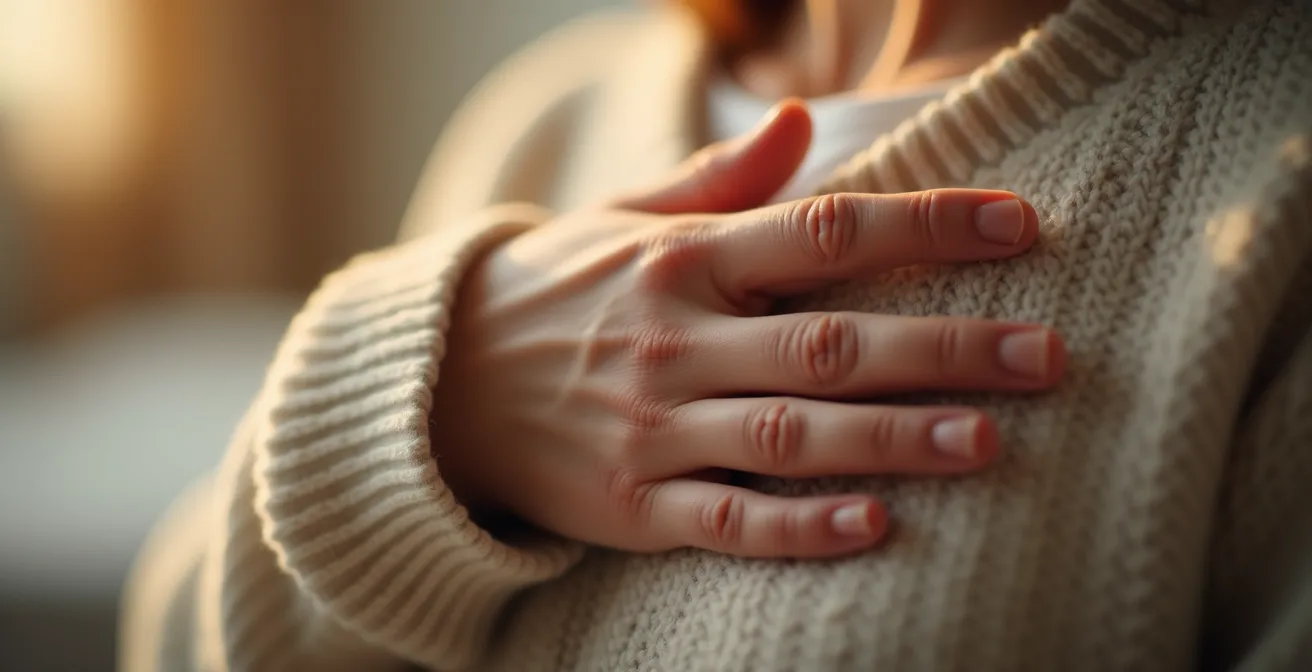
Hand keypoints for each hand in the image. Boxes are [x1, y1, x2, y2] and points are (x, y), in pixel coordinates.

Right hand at [432, 100, 1064, 557]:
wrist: (435, 385)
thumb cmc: (549, 293)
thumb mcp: (619, 218)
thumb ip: (717, 179)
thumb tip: (801, 120)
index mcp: (682, 259)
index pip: (826, 230)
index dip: (928, 225)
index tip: (1020, 226)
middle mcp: (674, 339)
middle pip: (828, 339)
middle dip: (944, 346)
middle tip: (1046, 355)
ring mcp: (650, 427)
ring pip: (788, 433)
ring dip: (890, 439)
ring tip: (987, 442)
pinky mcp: (628, 505)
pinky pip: (723, 520)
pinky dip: (797, 528)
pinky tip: (873, 527)